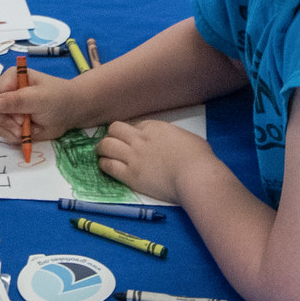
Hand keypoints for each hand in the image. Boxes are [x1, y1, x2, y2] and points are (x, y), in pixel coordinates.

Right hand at [0, 67, 92, 146]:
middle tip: (23, 126)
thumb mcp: (40, 98)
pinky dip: (14, 137)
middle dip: (6, 122)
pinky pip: (3, 132)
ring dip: (12, 131)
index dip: (1, 111)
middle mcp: (5, 91)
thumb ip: (18, 100)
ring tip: (28, 129)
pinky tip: (28, 133)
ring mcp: (8, 107)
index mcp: (10, 78)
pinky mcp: (12, 121)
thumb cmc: (58, 99)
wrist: (71, 111)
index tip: (21, 119)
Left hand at [96, 118, 215, 204]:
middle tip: (110, 143)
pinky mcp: (130, 176)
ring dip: (102, 148)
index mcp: (155, 127)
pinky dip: (104, 164)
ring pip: (106, 145)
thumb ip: (171, 136)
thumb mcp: (184, 136)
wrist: (194, 174)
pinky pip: (109, 166)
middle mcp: (140, 139)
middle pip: (114, 130)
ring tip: (101, 153)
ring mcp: (133, 157)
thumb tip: (169, 142)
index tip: (131, 139)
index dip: (130, 132)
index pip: (133, 125)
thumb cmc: (198, 157)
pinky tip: (104, 165)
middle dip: (111, 135)